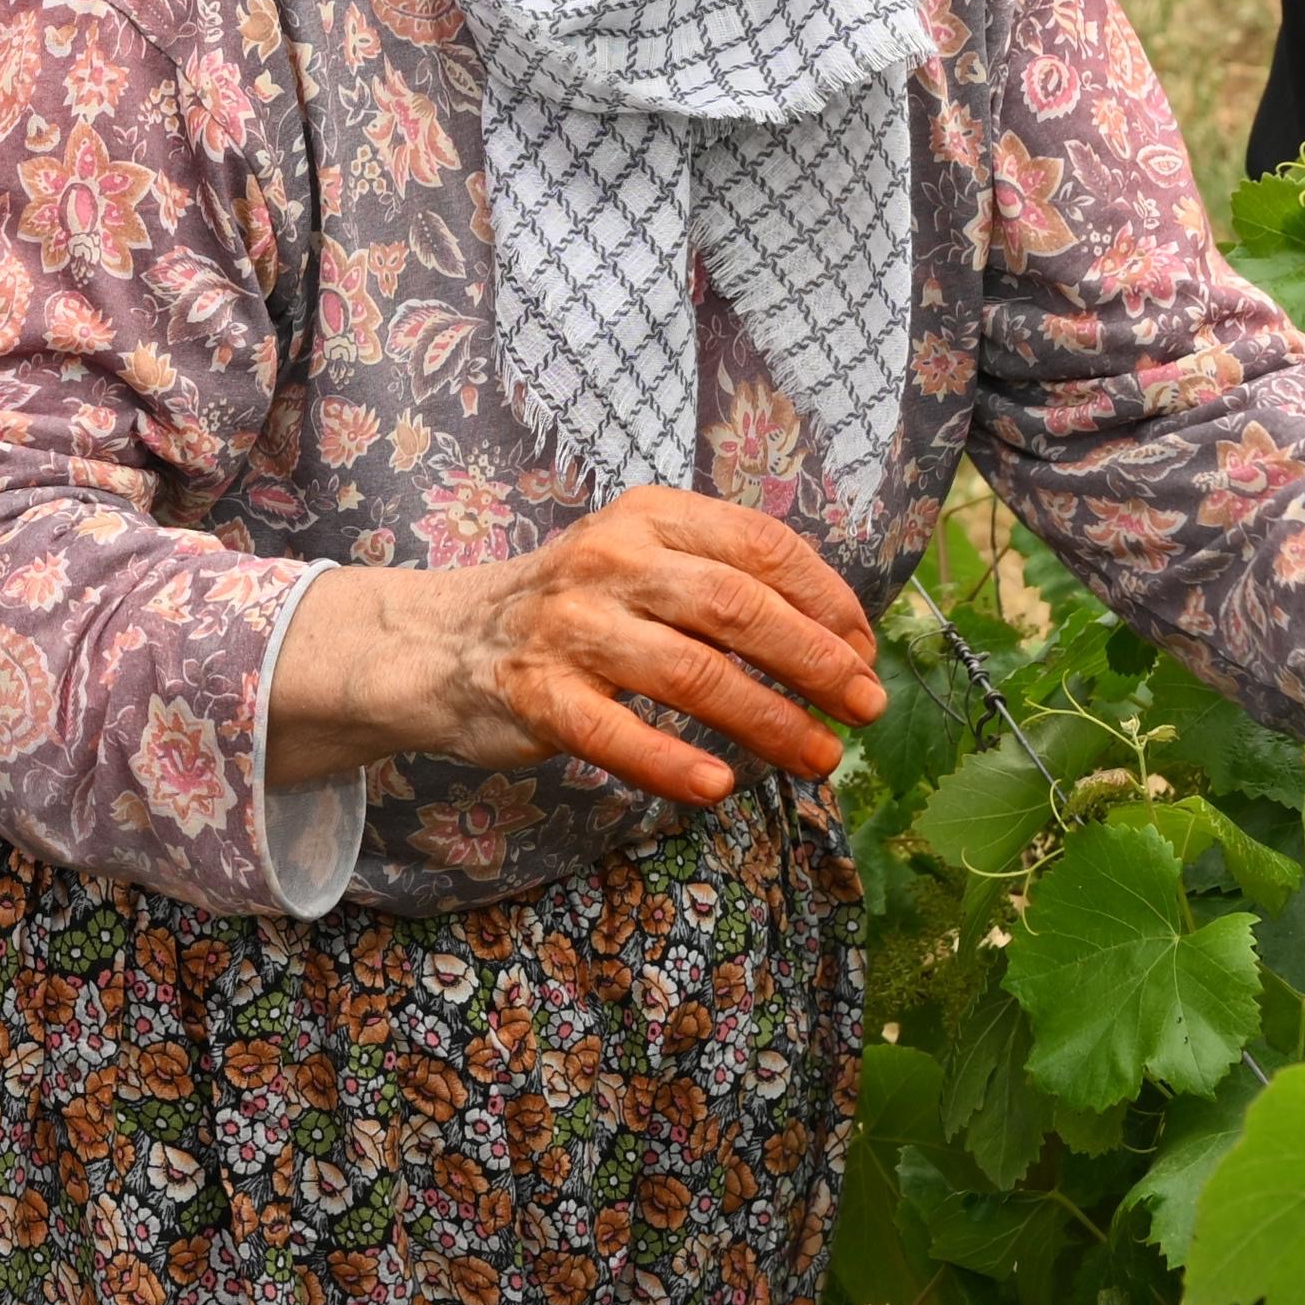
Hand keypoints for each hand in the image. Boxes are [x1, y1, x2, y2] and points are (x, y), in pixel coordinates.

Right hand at [263, 487, 885, 801]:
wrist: (438, 642)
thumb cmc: (570, 609)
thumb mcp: (639, 561)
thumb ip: (719, 580)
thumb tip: (839, 636)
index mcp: (648, 517)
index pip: (760, 545)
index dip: (826, 599)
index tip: (866, 649)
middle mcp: (610, 560)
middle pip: (736, 606)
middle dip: (814, 660)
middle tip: (866, 706)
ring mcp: (568, 626)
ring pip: (690, 673)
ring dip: (769, 720)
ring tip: (821, 756)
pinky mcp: (533, 692)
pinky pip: (615, 733)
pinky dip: (672, 761)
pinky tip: (720, 787)